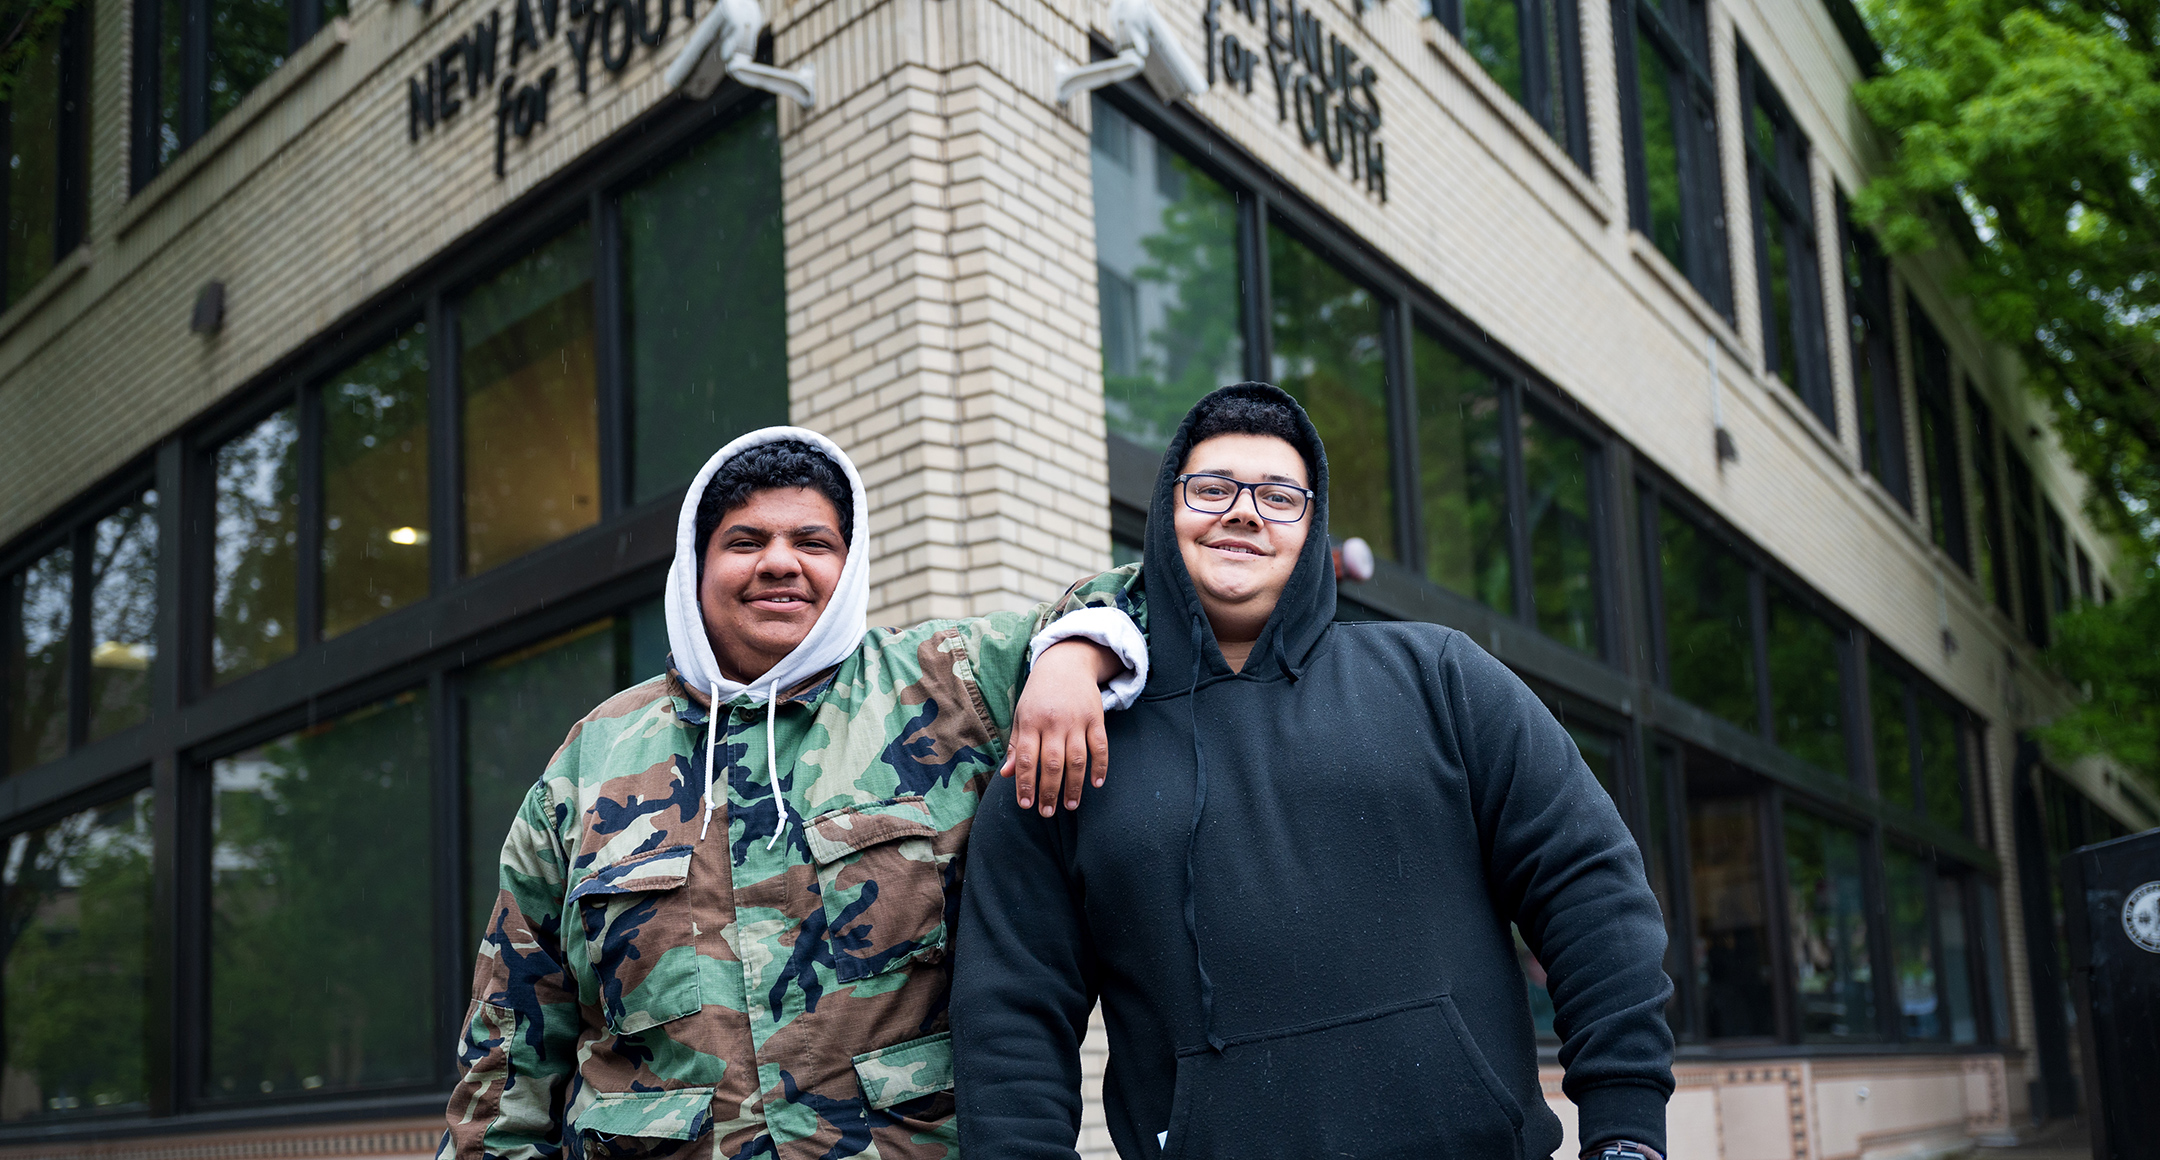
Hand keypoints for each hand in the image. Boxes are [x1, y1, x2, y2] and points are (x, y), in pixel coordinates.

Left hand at [1001, 640, 1118, 816]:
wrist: (1066, 664)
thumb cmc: (1039, 695)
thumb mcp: (1021, 715)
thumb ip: (1016, 745)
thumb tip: (1006, 775)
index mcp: (1030, 722)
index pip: (1026, 758)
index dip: (1025, 783)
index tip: (1026, 804)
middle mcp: (1053, 722)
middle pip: (1052, 763)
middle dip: (1048, 791)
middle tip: (1047, 812)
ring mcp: (1077, 720)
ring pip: (1076, 759)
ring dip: (1073, 785)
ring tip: (1070, 805)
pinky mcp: (1096, 718)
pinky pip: (1100, 746)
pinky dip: (1100, 767)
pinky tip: (1096, 784)